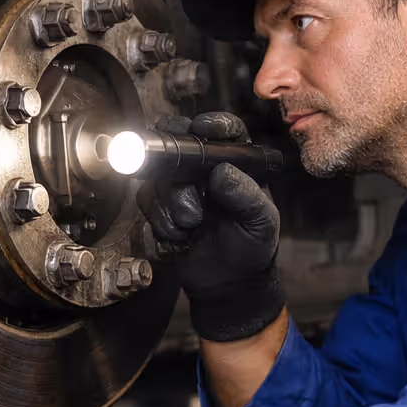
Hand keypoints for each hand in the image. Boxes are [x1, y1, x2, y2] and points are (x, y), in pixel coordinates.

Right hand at [145, 113, 283, 341]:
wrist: (228, 282)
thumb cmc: (252, 246)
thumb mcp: (261, 222)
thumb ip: (247, 196)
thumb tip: (221, 173)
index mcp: (235, 162)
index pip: (223, 130)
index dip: (211, 124)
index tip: (201, 129)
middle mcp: (203, 168)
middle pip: (178, 145)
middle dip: (178, 171)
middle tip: (191, 203)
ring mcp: (177, 185)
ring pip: (158, 178)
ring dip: (171, 207)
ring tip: (192, 228)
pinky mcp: (158, 206)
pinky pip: (145, 203)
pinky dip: (161, 223)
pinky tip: (180, 238)